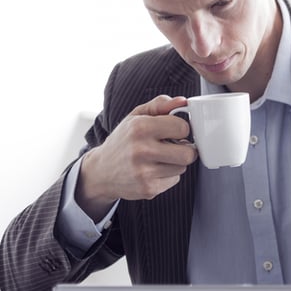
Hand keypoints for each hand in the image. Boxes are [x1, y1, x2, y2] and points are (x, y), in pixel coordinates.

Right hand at [76, 95, 196, 217]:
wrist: (101, 171)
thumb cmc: (123, 140)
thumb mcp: (136, 116)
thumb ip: (160, 105)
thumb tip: (183, 101)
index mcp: (139, 127)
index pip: (182, 128)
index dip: (182, 128)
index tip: (174, 130)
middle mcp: (141, 150)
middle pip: (188, 153)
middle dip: (186, 149)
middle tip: (175, 146)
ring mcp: (144, 172)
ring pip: (182, 167)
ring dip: (176, 162)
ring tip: (160, 157)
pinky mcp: (148, 189)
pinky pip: (174, 180)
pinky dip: (168, 175)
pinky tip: (154, 170)